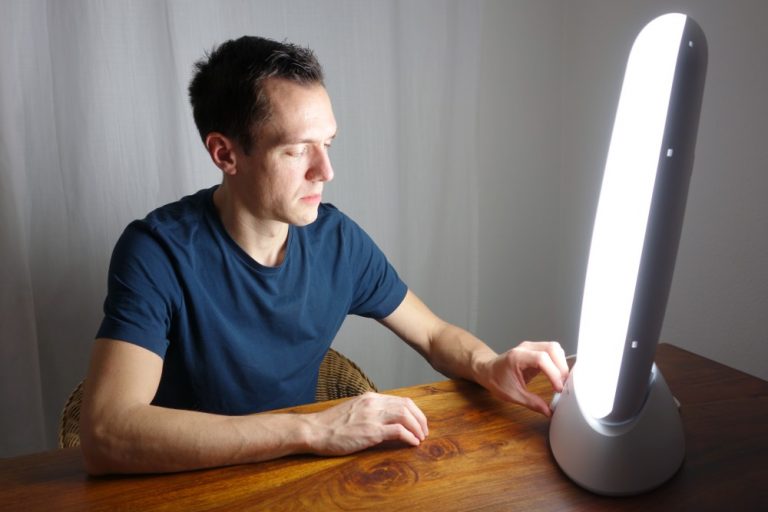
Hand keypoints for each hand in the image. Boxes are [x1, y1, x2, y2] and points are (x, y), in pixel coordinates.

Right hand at [304, 392, 428, 455]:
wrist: (314, 430)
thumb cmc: (331, 424)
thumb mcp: (354, 410)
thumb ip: (370, 412)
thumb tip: (386, 421)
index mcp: (370, 397)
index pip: (401, 400)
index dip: (415, 411)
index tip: (419, 422)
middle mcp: (374, 403)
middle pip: (407, 406)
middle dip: (420, 419)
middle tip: (424, 431)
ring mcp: (373, 416)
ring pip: (406, 416)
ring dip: (418, 428)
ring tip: (421, 438)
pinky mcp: (371, 431)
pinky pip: (398, 431)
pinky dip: (409, 436)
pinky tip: (413, 443)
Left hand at [479, 341, 568, 416]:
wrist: (487, 370)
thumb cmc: (496, 379)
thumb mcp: (512, 395)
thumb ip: (532, 403)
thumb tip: (548, 411)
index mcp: (517, 357)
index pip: (541, 359)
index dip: (553, 373)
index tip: (558, 388)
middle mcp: (525, 348)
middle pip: (552, 349)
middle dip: (561, 367)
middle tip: (563, 385)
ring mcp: (531, 347)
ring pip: (554, 348)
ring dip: (561, 363)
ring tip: (561, 381)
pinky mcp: (535, 350)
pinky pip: (552, 351)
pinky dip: (558, 362)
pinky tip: (558, 375)